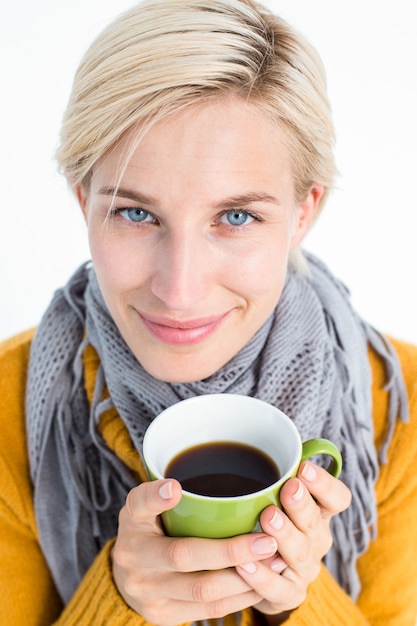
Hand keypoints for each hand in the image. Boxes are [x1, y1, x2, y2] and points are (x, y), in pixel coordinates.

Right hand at [112, 479, 278, 625]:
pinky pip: (210, 609)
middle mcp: (136, 566)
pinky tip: (262, 581)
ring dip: (245, 578)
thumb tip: (173, 487)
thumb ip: (152, 495)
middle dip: (231, 551)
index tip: (175, 488)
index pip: (140, 509)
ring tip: (275, 561)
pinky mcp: (166, 617)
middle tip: (268, 541)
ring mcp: (151, 597)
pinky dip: (240, 596)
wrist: (126, 577)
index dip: (156, 500)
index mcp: (131, 529)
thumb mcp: (138, 507)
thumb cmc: (143, 531)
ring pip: (204, 591)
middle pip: (184, 557)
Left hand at [235, 461, 351, 620]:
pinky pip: (276, 587)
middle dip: (301, 505)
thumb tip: (262, 439)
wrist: (265, 575)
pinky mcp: (288, 594)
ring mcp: (305, 568)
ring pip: (299, 553)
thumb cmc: (269, 522)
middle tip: (288, 489)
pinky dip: (260, 576)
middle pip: (316, 523)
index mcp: (319, 512)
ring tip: (267, 518)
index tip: (304, 469)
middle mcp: (317, 539)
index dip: (324, 484)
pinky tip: (245, 563)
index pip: (337, 498)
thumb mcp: (275, 495)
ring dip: (284, 535)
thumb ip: (273, 471)